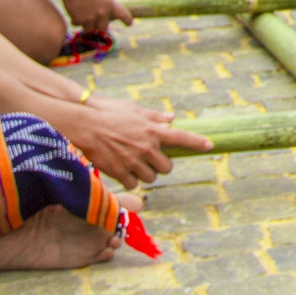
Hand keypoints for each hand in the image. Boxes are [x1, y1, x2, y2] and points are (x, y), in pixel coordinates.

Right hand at [60, 0, 130, 31]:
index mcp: (111, 3)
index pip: (124, 16)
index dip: (128, 21)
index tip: (129, 23)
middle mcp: (102, 13)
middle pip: (104, 28)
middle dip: (101, 26)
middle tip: (98, 21)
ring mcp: (90, 17)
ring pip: (91, 29)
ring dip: (89, 25)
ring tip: (85, 18)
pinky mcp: (78, 19)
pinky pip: (79, 25)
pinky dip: (77, 22)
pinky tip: (76, 16)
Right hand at [66, 95, 211, 186]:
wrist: (86, 126)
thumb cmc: (109, 114)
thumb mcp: (135, 110)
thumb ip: (154, 117)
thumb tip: (171, 119)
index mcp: (153, 130)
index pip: (182, 138)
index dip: (197, 143)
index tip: (210, 146)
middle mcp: (147, 147)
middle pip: (167, 167)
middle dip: (161, 165)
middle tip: (151, 160)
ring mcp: (134, 161)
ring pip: (151, 177)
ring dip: (146, 174)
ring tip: (134, 164)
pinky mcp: (120, 172)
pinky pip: (134, 184)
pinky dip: (131, 181)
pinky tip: (123, 171)